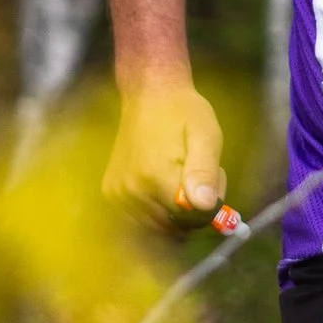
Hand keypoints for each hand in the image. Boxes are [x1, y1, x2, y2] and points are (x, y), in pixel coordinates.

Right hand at [103, 81, 227, 230]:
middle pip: (174, 227)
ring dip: (174, 213)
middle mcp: (132, 192)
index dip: (209, 206)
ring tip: (179, 178)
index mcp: (156, 179)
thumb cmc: (183, 112)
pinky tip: (161, 184)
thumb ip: (204, 171)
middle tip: (196, 178)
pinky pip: (140, 219)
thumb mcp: (205, 135)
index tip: (210, 182)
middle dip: (192, 211)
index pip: (192, 220)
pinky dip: (156, 211)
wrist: (148, 95)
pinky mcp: (111, 193)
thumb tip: (204, 205)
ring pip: (158, 227)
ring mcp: (118, 194)